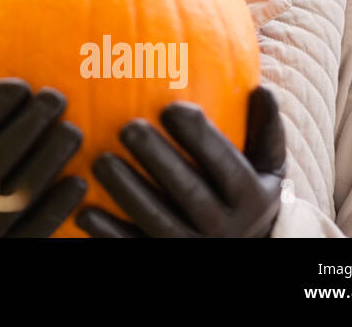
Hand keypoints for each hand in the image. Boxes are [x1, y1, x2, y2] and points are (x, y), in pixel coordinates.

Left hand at [75, 85, 285, 237]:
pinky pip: (133, 248)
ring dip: (128, 192)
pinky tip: (84, 212)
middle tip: (129, 128)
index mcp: (252, 197)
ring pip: (158, 221)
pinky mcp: (163, 260)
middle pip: (190, 193)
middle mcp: (226, 228)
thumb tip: (263, 90)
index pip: (226, 164)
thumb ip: (266, 131)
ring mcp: (193, 247)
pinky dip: (109, 233)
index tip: (171, 107)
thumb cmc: (246, 193)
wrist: (242, 251)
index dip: (200, 137)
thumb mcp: (267, 168)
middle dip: (159, 160)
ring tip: (100, 161)